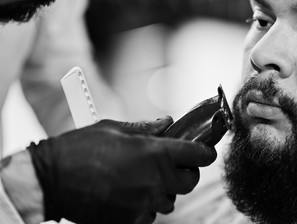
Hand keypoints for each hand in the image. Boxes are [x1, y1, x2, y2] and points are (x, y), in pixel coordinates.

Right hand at [27, 117, 216, 223]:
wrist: (52, 179)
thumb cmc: (81, 148)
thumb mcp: (114, 128)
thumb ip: (146, 128)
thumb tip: (168, 123)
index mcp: (156, 153)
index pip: (198, 155)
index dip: (205, 152)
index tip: (205, 151)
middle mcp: (156, 180)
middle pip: (190, 181)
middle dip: (184, 172)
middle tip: (171, 164)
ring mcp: (145, 204)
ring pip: (170, 200)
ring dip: (163, 190)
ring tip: (142, 179)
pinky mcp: (131, 221)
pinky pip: (150, 215)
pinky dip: (145, 206)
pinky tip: (128, 194)